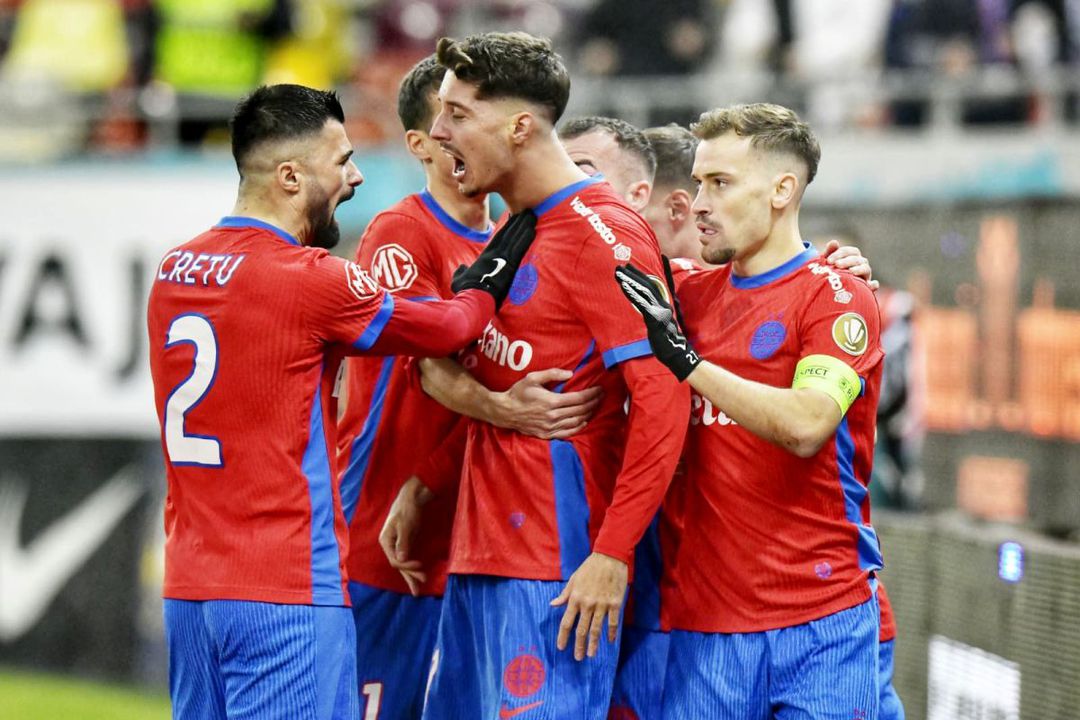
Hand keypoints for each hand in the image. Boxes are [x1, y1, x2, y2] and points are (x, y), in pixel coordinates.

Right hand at [378, 476, 433, 595]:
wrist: (412, 497)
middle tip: (423, 582)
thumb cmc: (407, 509)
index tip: (420, 566)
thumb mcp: (405, 525)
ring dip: (411, 575)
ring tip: (418, 589)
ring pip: (403, 564)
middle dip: (410, 575)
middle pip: (398, 564)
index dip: (407, 565)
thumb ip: (403, 542)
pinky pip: (408, 559)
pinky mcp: (405, 543)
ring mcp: (397, 545)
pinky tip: (417, 575)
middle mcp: (389, 545)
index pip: (394, 560)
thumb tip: (400, 559)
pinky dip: (412, 567)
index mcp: (385, 540)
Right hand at [451, 210, 537, 306]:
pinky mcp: (510, 266)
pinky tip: (533, 229)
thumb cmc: (466, 292)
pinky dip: (526, 239)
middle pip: (508, 234)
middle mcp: (495, 255)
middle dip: (517, 222)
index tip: (513, 219)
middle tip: (526, 211)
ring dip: (524, 226)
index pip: (498, 239)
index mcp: (485, 257)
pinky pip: (520, 249)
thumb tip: (462, 268)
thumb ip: (461, 272)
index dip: (506, 228)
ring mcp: (503, 259)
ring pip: (515, 238)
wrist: (474, 299)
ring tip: (532, 215)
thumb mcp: (459, 280)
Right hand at [493, 368, 602, 438]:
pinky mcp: (547, 434)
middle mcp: (553, 416)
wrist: (505, 412)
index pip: (579, 398)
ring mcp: (550, 427)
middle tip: (601, 396)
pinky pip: (567, 432)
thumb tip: (570, 374)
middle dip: (594, 402)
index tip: (600, 389)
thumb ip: (552, 374)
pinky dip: (578, 427)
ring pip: (576, 421)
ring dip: (589, 413)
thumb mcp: (532, 378)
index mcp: (551, 401)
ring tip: (595, 406)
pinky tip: (584, 421)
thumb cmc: (518, 393)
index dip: (592, 394)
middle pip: (581, 410)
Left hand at [551, 553, 627, 660]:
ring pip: (596, 629)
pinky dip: (611, 633)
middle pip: (581, 629)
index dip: (563, 636)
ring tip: (591, 655)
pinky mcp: (615, 603)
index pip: (567, 622)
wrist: (610, 557)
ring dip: (593, 644)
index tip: (561, 647)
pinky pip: (613, 622)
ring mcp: (602, 605)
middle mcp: (587, 604)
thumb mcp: (573, 579)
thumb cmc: (590, 567)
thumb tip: (553, 605)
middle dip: (578, 645)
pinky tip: (610, 641)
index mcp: (575, 598)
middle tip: (577, 658)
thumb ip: (564, 595)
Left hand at [614, 263, 700, 380]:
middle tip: (622, 264)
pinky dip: (632, 293)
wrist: (677, 355)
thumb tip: (658, 308)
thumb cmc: (669, 342)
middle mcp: (664, 304)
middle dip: (634, 273)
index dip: (660, 270)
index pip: (661, 284)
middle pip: (649, 283)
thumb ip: (661, 313)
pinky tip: (623, 286)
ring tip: (618, 272)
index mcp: (667, 304)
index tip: (661, 256)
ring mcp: (660, 310)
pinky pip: (641, 303)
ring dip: (629, 279)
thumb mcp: (665, 324)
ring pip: (643, 290)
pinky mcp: (654, 318)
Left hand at [822, 239, 878, 290]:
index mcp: (852, 257)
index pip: (850, 251)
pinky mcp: (867, 288)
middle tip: (836, 265)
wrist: (829, 292)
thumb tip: (834, 242)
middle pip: (857, 259)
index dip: (840, 253)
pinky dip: (873, 284)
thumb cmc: (828, 274)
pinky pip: (873, 285)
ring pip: (866, 269)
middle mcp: (860, 265)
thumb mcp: (827, 264)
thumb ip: (830, 252)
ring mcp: (865, 276)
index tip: (828, 260)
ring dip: (859, 269)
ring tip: (851, 271)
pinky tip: (869, 285)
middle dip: (847, 261)